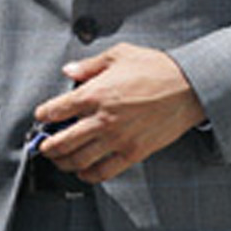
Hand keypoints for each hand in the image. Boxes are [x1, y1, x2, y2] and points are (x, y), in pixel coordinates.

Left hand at [33, 44, 206, 183]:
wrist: (189, 87)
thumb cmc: (156, 68)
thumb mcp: (119, 54)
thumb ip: (89, 65)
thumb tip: (68, 71)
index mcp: (94, 93)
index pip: (56, 110)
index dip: (44, 115)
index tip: (41, 117)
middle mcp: (102, 119)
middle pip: (62, 141)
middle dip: (47, 146)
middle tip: (43, 146)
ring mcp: (117, 139)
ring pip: (79, 160)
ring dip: (63, 163)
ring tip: (59, 161)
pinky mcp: (133, 153)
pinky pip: (103, 172)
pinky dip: (88, 175)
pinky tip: (83, 172)